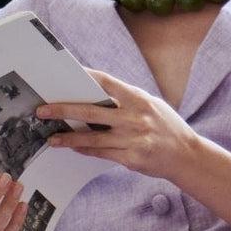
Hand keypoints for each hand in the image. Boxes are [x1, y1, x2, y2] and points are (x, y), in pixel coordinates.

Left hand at [36, 70, 198, 180]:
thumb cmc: (166, 128)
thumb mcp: (151, 106)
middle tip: (43, 110)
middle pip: (91, 111)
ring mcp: (133, 139)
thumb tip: (94, 96)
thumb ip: (126, 101)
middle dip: (64, 110)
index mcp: (139, 99)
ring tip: (51, 137)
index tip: (65, 73)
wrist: (187, 156)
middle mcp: (135, 117)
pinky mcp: (131, 158)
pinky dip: (85, 149)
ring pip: (92, 137)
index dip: (85, 76)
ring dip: (69, 137)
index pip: (107, 83)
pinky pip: (101, 153)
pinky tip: (72, 147)